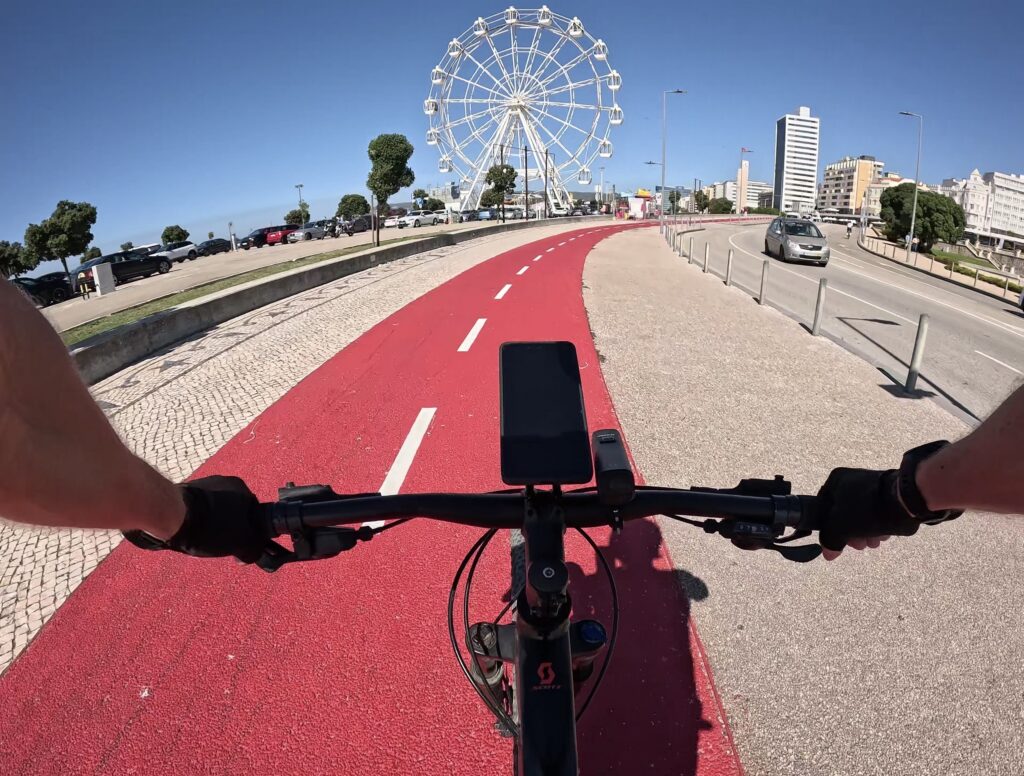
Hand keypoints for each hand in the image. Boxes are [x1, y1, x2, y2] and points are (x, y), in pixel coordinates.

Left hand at [123, 475, 269, 563]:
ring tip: (201, 539)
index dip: (247, 531)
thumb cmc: (211, 527)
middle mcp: (225, 480)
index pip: (253, 512)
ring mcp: (204, 483)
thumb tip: (250, 554)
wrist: (171, 515)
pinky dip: (197, 519)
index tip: (238, 544)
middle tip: (219, 543)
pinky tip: (190, 531)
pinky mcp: (185, 490)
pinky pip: (198, 508)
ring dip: (211, 524)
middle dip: (228, 527)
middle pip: (233, 510)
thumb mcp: (242, 543)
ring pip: (215, 510)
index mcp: (242, 487)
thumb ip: (253, 549)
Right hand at [815, 468, 920, 559]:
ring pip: (863, 514)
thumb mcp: (839, 528)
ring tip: (874, 542)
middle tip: (860, 545)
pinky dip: (879, 523)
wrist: (905, 500)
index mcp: (836, 480)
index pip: (824, 508)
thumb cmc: (867, 510)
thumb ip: (830, 541)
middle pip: (845, 513)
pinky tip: (884, 533)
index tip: (840, 541)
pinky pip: (878, 511)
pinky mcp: (888, 492)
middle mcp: (852, 478)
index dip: (830, 528)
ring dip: (866, 531)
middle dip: (853, 533)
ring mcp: (872, 484)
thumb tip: (828, 554)